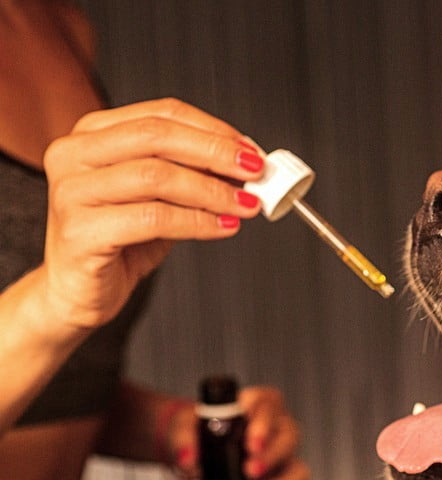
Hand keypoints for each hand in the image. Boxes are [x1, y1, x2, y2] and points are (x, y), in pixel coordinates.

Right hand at [40, 98, 265, 329]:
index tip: (250, 150)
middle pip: (157, 137)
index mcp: (93, 134)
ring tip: (245, 205)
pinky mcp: (80, 231)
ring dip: (212, 191)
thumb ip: (192, 175)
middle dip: (216, 153)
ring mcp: (72, 191)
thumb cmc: (120, 240)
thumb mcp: (161, 198)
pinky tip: (223, 227)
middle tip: (256, 172)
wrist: (80, 290)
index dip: (212, 129)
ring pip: (156, 176)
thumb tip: (244, 165)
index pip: (161, 113)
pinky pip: (152, 219)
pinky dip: (197, 222)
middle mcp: (74, 154)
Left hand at [166, 386, 309, 479]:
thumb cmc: (195, 431)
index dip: (263, 422)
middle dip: (271, 455)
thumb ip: (183, 440)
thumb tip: (188, 460)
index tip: (249, 443)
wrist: (195, 451)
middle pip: (288, 435)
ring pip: (297, 467)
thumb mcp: (183, 430)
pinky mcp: (280, 478)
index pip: (269, 404)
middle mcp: (278, 425)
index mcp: (258, 402)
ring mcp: (282, 454)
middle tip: (249, 471)